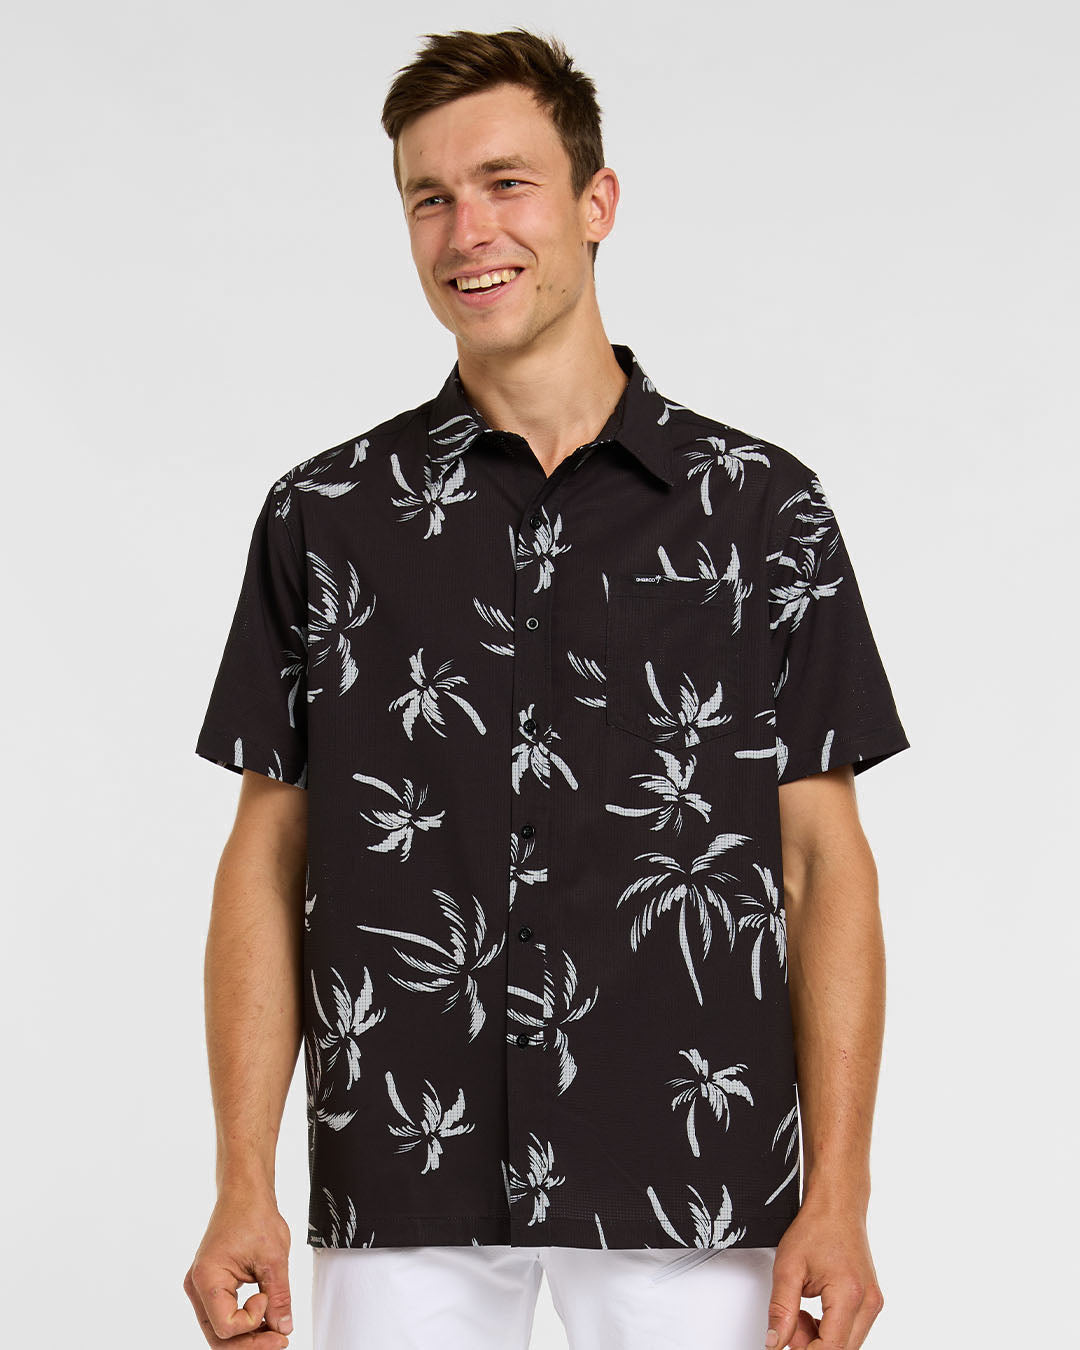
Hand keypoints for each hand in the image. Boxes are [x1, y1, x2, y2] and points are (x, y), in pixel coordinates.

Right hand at [183, 1188, 292, 1347]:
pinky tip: (264, 1318)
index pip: (225, 1327)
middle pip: (218, 1337)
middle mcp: (197, 1286)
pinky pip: (222, 1314)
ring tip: (275, 1331)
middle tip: (280, 1340)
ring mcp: (202, 1287)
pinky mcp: (210, 1285)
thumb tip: (284, 1329)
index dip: (252, 1323)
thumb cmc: (254, 1214)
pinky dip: (243, 1322)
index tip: (268, 1300)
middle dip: (250, 1343)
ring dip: (247, 1335)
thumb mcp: (274, 1258)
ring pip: (219, 1330)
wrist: (244, 1193)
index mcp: (207, 1278)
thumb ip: (279, 1297)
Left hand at [764, 1198, 883, 1348]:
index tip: (786, 1344)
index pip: (831, 1349)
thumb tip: (774, 1342)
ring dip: (820, 1337)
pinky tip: (814, 1309)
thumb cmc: (817, 1226)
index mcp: (849, 1295)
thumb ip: (780, 1309)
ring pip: (846, 1343)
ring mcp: (872, 1302)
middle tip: (790, 1320)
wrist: (837, 1205)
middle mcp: (868, 1302)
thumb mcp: (788, 1267)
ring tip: (800, 1310)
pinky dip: (829, 1328)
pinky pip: (851, 1330)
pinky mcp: (870, 1300)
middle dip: (810, 1344)